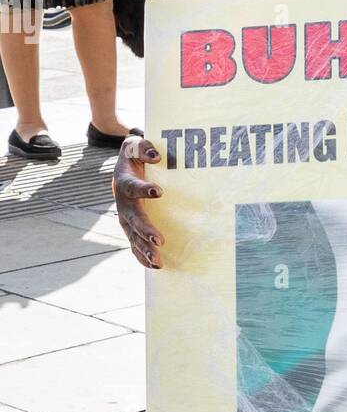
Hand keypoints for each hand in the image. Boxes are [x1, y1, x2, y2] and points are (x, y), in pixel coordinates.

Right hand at [112, 133, 164, 267]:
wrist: (125, 166)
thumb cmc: (134, 155)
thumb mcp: (134, 144)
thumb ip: (143, 147)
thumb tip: (156, 157)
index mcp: (123, 182)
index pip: (132, 186)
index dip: (143, 189)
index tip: (158, 192)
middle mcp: (122, 203)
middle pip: (132, 218)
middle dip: (145, 229)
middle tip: (159, 240)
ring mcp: (125, 217)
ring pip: (133, 236)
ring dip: (144, 249)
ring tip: (158, 261)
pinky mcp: (131, 227)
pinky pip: (135, 244)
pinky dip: (142, 256)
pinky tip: (155, 266)